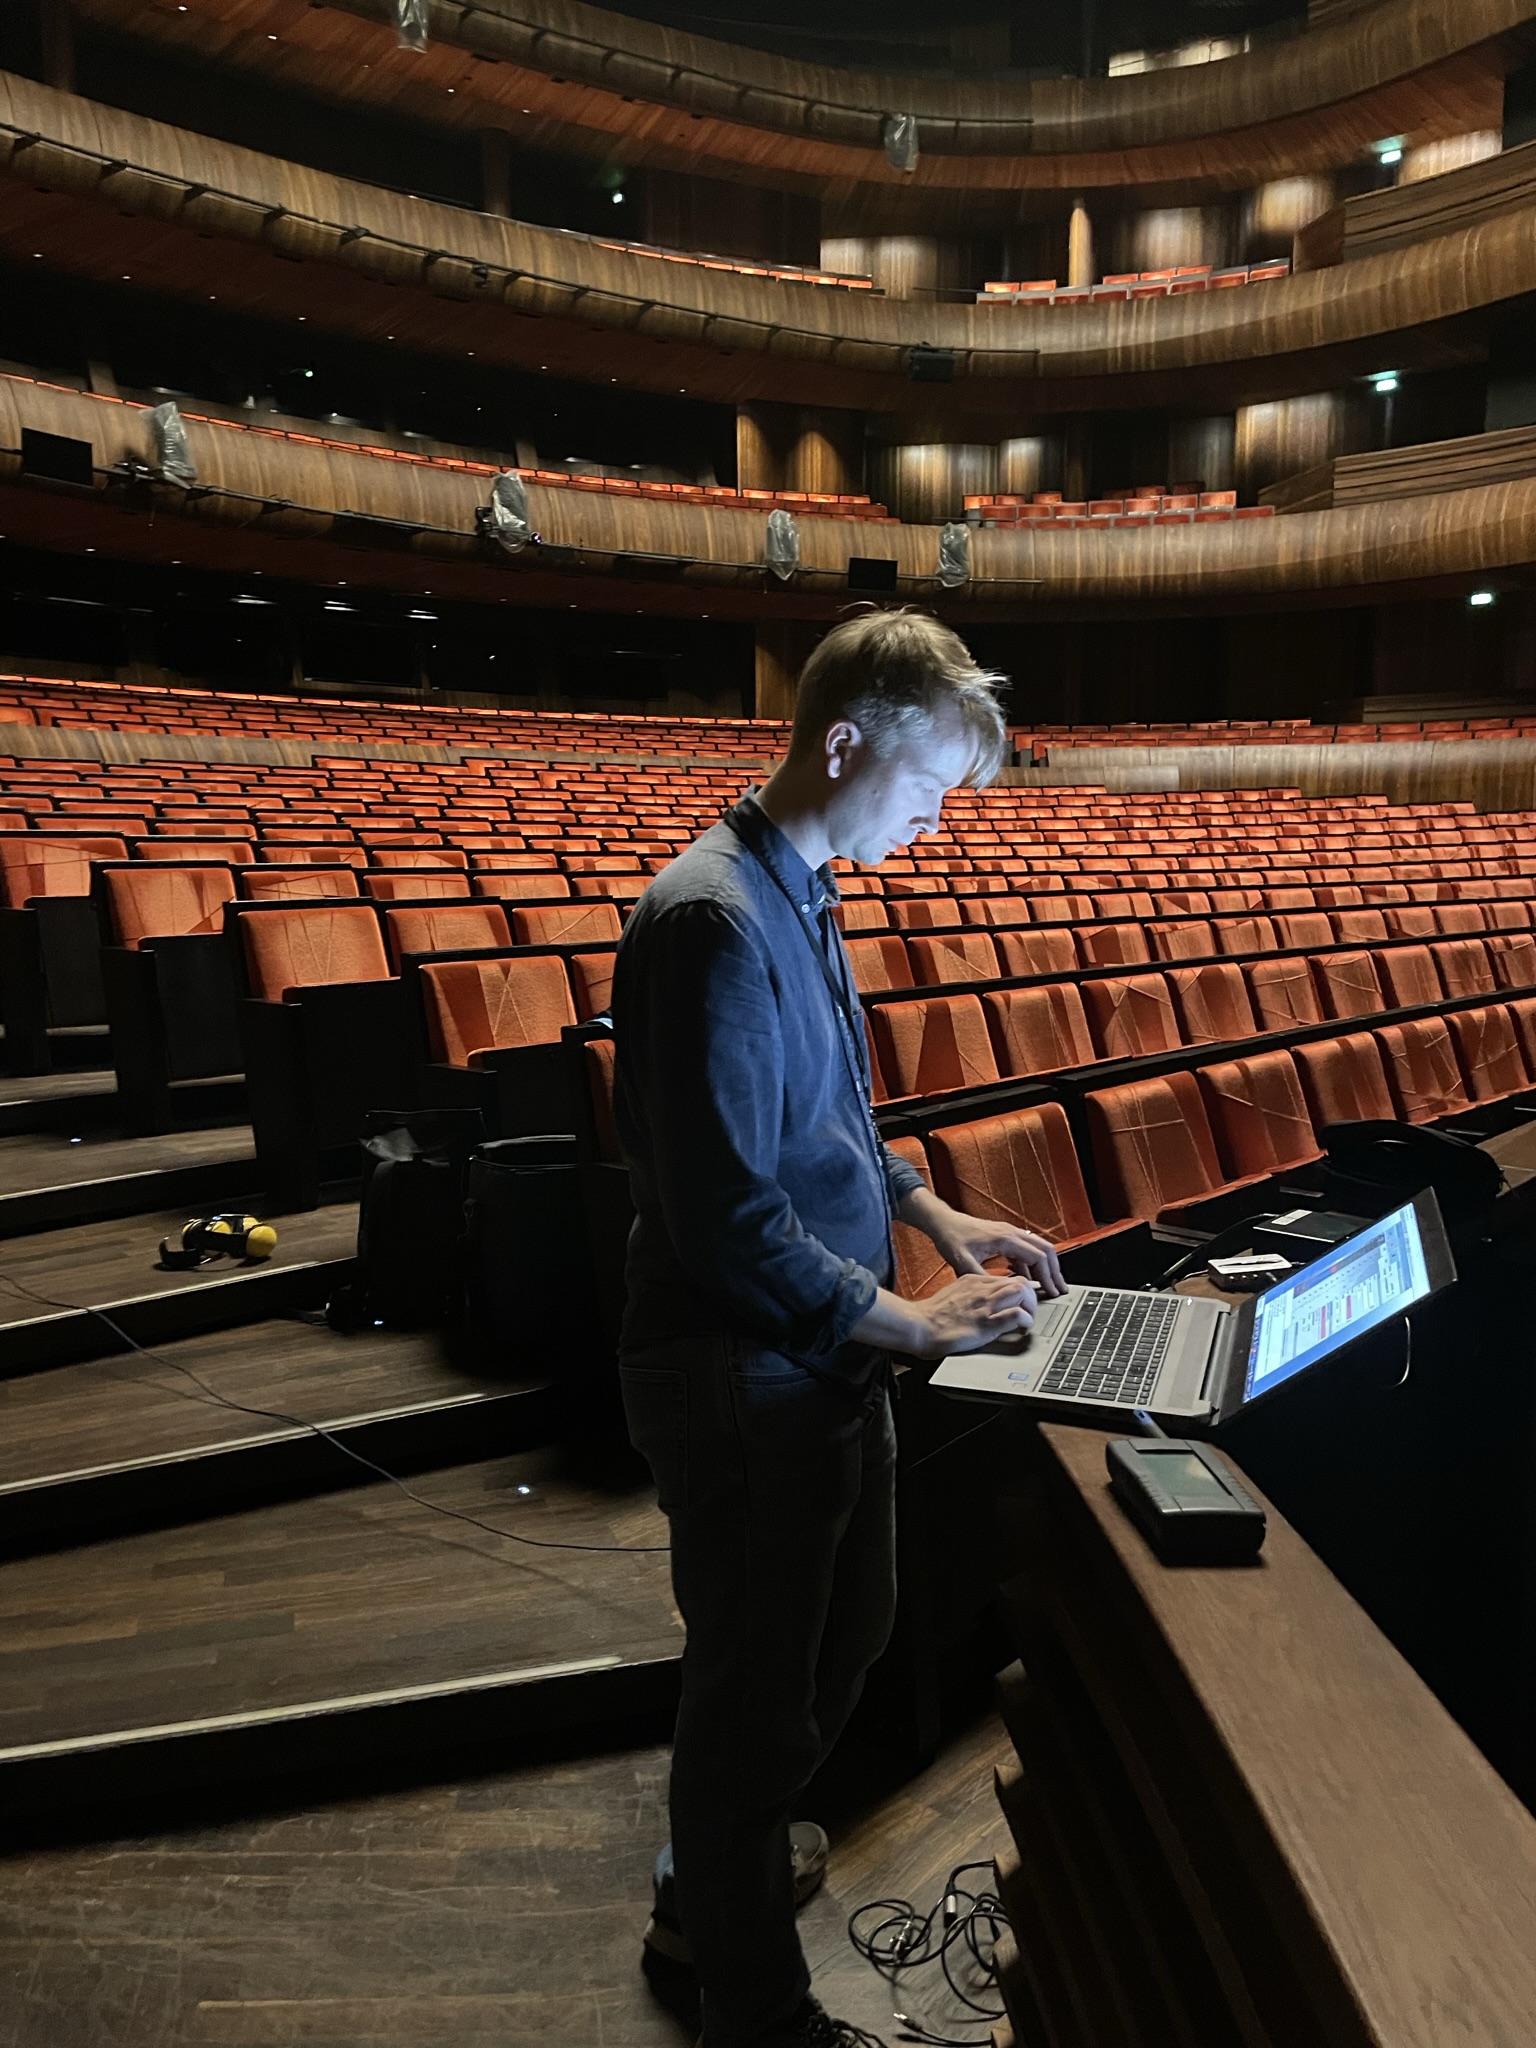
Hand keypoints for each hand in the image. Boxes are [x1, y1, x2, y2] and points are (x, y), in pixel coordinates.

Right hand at [906, 1273, 1037, 1359]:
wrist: (919, 1325)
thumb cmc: (932, 1315)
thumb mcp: (954, 1293)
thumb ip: (970, 1293)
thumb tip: (982, 1301)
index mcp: (973, 1280)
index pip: (1007, 1278)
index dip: (1020, 1289)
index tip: (1022, 1300)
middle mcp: (982, 1289)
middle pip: (1020, 1281)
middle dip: (1031, 1296)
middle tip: (1029, 1310)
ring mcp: (985, 1305)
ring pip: (1022, 1292)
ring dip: (1031, 1306)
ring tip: (1028, 1318)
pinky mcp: (986, 1323)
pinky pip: (1016, 1315)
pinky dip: (1025, 1320)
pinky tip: (1022, 1327)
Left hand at [927, 1206, 1066, 1298]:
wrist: (943, 1223)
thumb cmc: (951, 1238)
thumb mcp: (963, 1262)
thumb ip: (982, 1278)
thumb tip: (999, 1293)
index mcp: (1006, 1239)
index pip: (1039, 1256)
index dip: (1048, 1276)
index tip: (1052, 1292)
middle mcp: (1012, 1233)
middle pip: (1046, 1250)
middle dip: (1055, 1271)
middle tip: (1061, 1289)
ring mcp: (1010, 1233)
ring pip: (1038, 1249)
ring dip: (1046, 1267)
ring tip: (1050, 1286)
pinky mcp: (1005, 1237)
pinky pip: (1026, 1250)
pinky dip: (1032, 1264)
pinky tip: (1029, 1279)